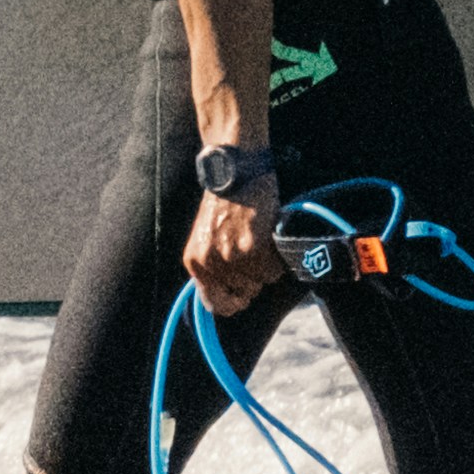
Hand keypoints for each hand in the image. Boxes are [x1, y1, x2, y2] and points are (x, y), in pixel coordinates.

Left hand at [183, 173, 288, 312]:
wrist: (234, 169)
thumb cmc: (225, 200)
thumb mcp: (207, 236)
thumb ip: (214, 264)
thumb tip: (231, 296)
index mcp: (195, 261)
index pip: (214, 304)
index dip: (234, 302)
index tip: (243, 295)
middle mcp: (211, 263)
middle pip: (245, 293)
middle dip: (254, 277)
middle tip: (253, 250)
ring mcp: (232, 256)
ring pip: (262, 282)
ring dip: (267, 265)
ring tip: (261, 240)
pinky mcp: (253, 247)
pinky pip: (274, 270)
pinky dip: (277, 257)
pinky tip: (269, 237)